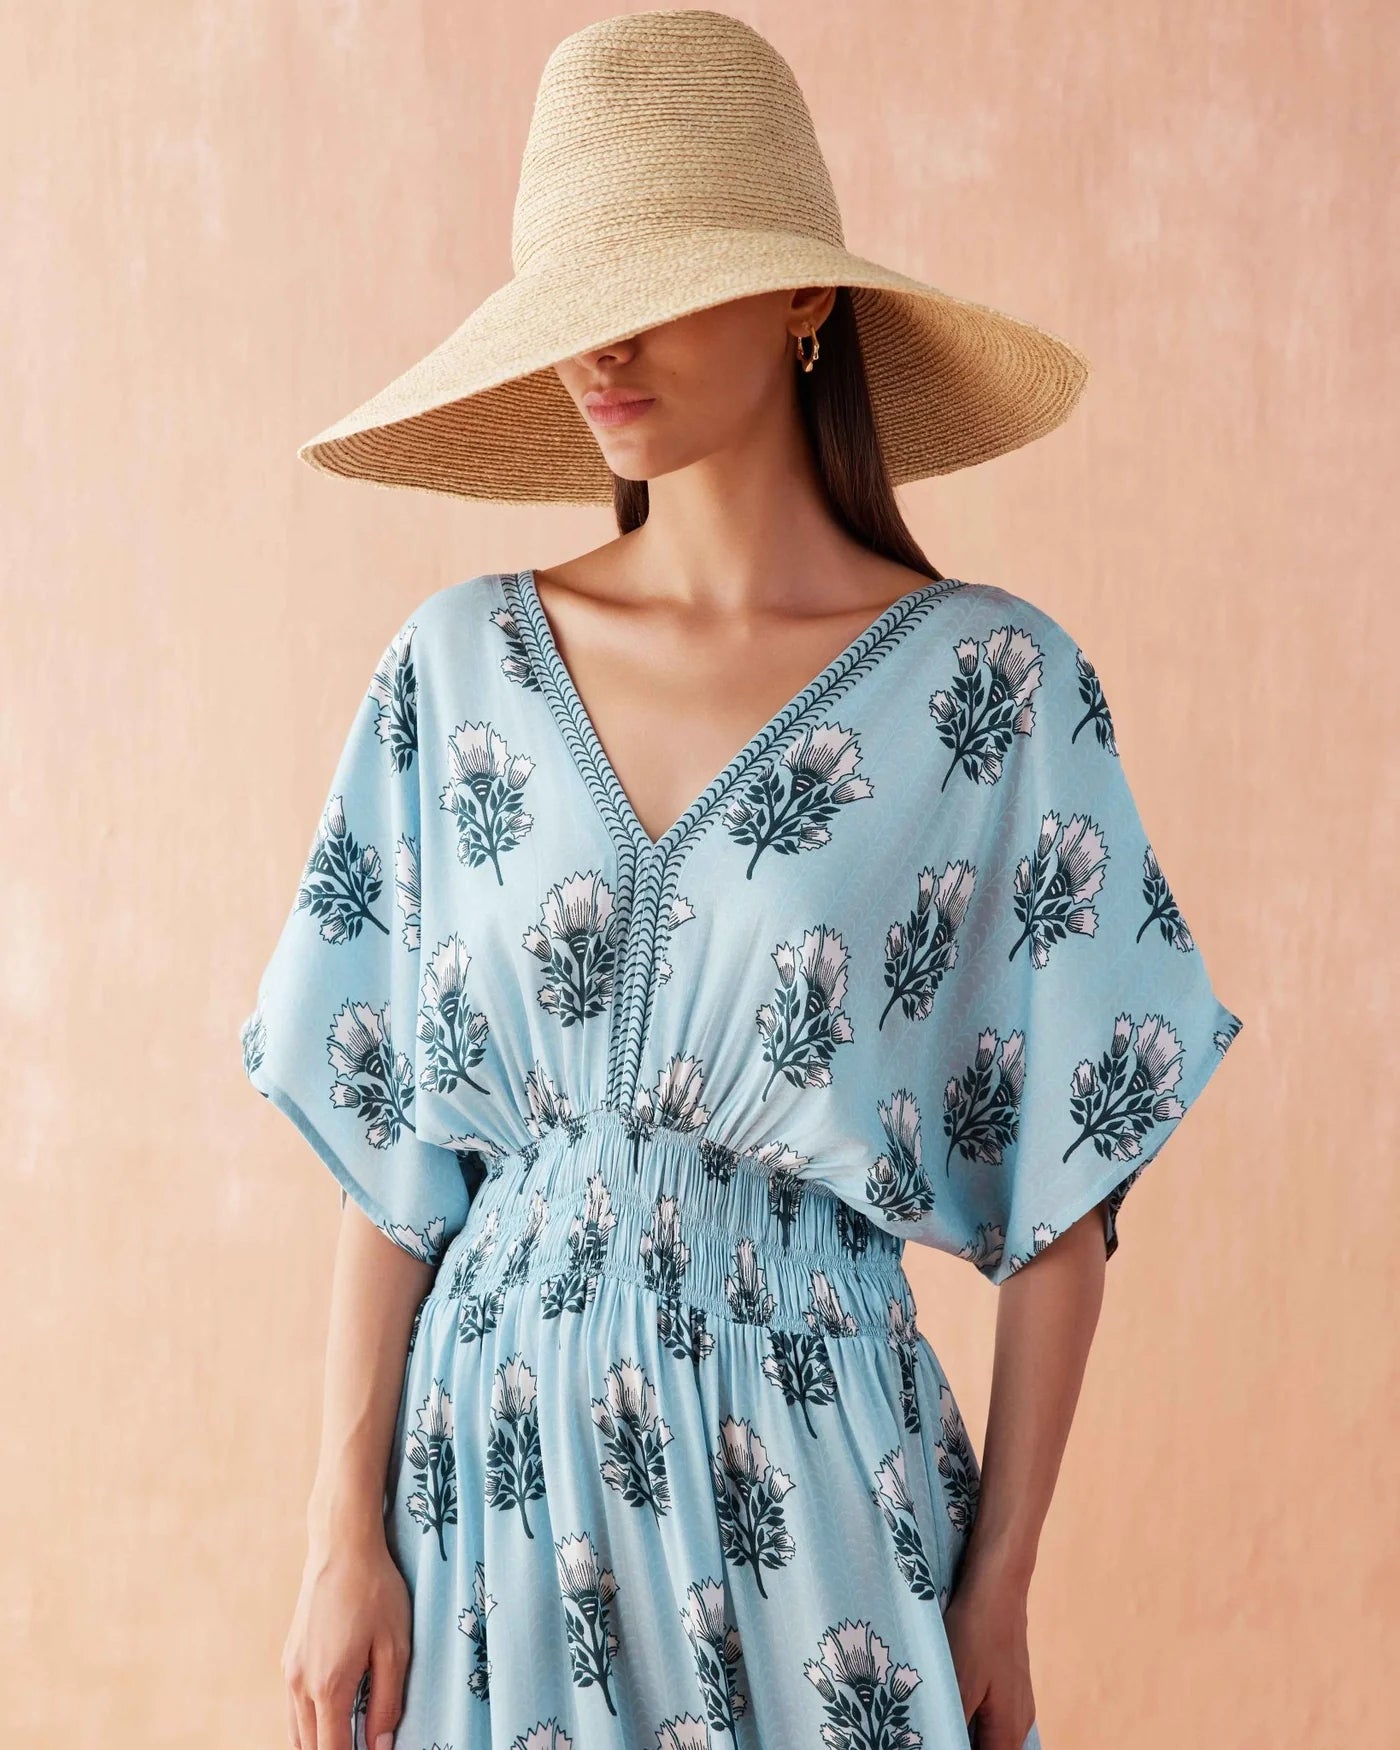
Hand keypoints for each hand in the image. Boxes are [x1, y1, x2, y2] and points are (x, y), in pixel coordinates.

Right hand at [282, 1525, 410, 1749]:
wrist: (341, 1547)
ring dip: (320, 1741)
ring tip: (349, 1737)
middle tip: (362, 1744)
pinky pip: (294, 1708)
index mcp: (329, 1686)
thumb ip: (387, 1702)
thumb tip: (380, 1746)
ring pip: (297, 1732)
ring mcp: (289, 1671)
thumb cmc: (375, 1591)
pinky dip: (310, 1723)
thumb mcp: (395, 1646)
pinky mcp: (289, 1659)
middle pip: (310, 1747)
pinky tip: (334, 1716)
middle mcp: (300, 1684)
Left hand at [943, 1554, 1037, 1749]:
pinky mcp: (1008, 1680)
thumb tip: (943, 1740)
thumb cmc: (976, 1633)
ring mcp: (1016, 1700)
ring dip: (962, 1728)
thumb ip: (952, 1726)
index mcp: (1009, 1731)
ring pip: (988, 1733)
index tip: (934, 1737)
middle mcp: (1019, 1722)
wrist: (997, 1584)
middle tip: (925, 1729)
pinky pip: (989, 1711)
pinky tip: (946, 1695)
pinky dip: (968, 1712)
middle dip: (957, 1739)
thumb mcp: (957, 1686)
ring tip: (933, 1713)